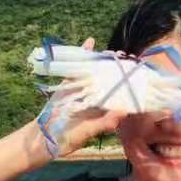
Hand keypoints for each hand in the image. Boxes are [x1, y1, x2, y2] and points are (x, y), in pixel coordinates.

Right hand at [35, 37, 126, 157]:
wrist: (44, 136)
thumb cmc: (68, 138)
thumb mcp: (87, 132)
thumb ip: (104, 123)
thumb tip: (124, 112)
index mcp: (103, 110)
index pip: (120, 95)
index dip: (128, 84)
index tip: (136, 73)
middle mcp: (95, 99)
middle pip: (109, 81)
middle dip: (117, 69)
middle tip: (126, 57)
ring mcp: (82, 90)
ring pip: (95, 73)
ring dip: (102, 61)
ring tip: (112, 51)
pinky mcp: (69, 84)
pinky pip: (77, 68)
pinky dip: (83, 55)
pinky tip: (90, 42)